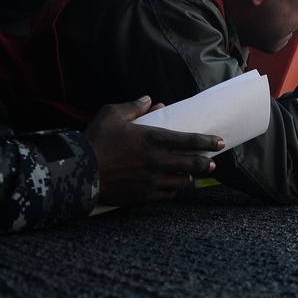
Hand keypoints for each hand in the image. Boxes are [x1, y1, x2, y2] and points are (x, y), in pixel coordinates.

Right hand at [84, 95, 224, 205]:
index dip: (208, 141)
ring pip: (182, 182)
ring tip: (192, 174)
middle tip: (212, 162)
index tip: (220, 142)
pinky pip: (166, 195)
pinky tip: (172, 187)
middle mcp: (158, 161)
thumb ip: (134, 107)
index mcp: (154, 139)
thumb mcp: (112, 114)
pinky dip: (172, 190)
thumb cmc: (95, 140)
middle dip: (205, 162)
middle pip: (192, 164)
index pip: (191, 140)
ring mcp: (152, 181)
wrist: (78, 171)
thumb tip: (151, 101)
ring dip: (190, 177)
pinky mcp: (143, 196)